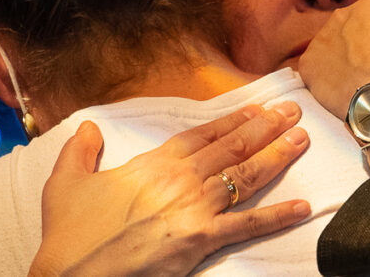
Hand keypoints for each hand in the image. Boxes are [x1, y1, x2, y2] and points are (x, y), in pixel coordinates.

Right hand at [29, 103, 310, 276]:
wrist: (72, 274)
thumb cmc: (70, 234)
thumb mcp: (65, 184)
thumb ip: (80, 150)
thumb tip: (89, 128)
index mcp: (153, 164)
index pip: (202, 135)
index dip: (232, 121)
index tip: (256, 109)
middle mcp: (179, 179)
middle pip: (231, 147)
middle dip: (266, 127)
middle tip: (293, 112)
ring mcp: (193, 208)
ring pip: (244, 176)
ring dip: (277, 155)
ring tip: (302, 139)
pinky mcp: (201, 239)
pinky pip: (247, 225)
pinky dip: (278, 216)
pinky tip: (303, 208)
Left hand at [298, 0, 369, 119]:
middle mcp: (347, 13)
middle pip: (353, 33)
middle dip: (363, 53)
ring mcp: (325, 37)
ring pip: (333, 51)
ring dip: (342, 68)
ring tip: (362, 92)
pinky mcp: (310, 63)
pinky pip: (313, 72)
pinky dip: (324, 84)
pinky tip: (342, 97)